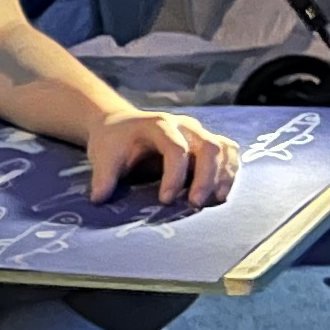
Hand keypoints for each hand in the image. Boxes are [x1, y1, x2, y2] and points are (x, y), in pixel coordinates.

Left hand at [81, 107, 240, 205]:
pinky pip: (229, 151)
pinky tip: (222, 192)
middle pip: (208, 146)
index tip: (165, 200)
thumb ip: (103, 176)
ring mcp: (198, 132)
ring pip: (223, 148)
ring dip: (223, 175)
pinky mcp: (206, 141)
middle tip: (194, 204)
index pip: (176, 148)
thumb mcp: (104, 155)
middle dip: (205, 177)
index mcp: (159, 124)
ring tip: (215, 201)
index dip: (174, 175)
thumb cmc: (114, 141)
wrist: (121, 125)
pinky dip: (230, 170)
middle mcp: (184, 125)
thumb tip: (98, 199)